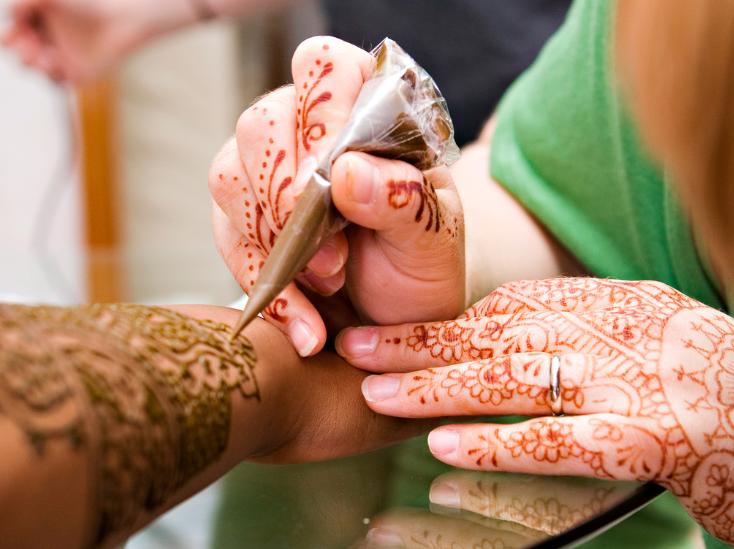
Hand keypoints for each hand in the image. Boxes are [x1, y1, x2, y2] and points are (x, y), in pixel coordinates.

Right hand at [1, 0, 197, 80]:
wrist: (120, 21)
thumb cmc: (87, 4)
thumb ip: (27, 2)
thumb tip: (13, 13)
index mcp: (35, 23)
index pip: (12, 35)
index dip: (9, 37)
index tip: (13, 33)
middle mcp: (46, 42)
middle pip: (20, 53)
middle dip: (19, 50)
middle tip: (28, 44)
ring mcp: (60, 60)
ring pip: (34, 68)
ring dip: (31, 62)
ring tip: (41, 54)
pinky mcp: (76, 75)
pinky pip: (56, 81)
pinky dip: (52, 73)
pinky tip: (56, 61)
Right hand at [210, 37, 464, 355]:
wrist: (401, 310)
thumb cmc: (424, 259)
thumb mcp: (435, 234)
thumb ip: (403, 200)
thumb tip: (346, 172)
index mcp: (364, 108)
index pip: (324, 65)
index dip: (321, 109)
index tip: (335, 172)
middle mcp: (306, 131)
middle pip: (260, 123)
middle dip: (289, 195)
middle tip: (334, 251)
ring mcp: (266, 174)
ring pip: (229, 179)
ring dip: (277, 243)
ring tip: (332, 280)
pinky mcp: (242, 222)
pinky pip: (228, 241)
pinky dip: (264, 287)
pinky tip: (304, 323)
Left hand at [337, 278, 733, 548]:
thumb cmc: (705, 375)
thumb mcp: (642, 325)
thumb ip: (576, 320)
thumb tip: (498, 329)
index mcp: (609, 303)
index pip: (505, 307)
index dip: (439, 319)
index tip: (384, 325)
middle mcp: (613, 334)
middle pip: (496, 335)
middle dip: (420, 343)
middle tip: (355, 347)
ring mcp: (629, 384)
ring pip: (515, 378)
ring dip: (440, 387)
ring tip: (378, 391)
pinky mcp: (649, 440)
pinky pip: (560, 439)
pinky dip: (499, 443)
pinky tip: (447, 445)